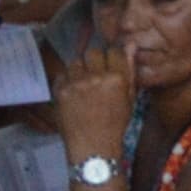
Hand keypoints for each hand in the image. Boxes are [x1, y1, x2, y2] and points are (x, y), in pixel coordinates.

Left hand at [52, 41, 135, 162]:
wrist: (93, 146)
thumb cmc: (116, 123)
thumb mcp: (130, 97)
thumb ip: (129, 69)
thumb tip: (131, 44)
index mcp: (117, 78)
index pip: (114, 51)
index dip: (112, 57)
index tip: (111, 65)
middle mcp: (96, 77)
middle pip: (93, 52)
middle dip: (95, 61)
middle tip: (96, 74)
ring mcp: (76, 83)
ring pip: (76, 61)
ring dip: (80, 69)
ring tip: (83, 84)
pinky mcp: (60, 90)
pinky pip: (63, 74)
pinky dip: (68, 80)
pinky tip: (73, 92)